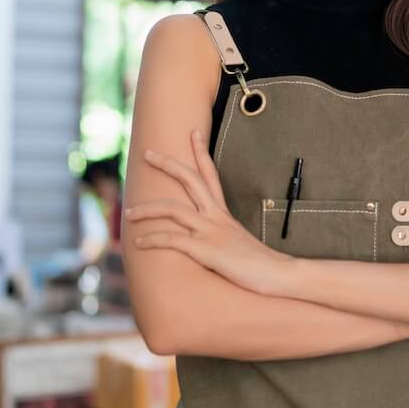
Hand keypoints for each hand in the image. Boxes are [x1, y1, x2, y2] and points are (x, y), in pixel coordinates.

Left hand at [127, 129, 296, 297]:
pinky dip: (153, 239)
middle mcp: (217, 217)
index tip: (192, 133)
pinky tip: (139, 242)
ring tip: (128, 212)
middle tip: (148, 153)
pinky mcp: (208, 251)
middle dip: (168, 164)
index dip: (201, 153)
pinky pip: (173, 240)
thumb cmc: (261, 263)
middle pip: (190, 181)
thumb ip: (224, 236)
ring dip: (148, 209)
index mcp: (224, 214)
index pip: (211, 175)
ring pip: (174, 209)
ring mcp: (212, 232)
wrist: (279, 274)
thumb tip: (214, 240)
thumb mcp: (238, 243)